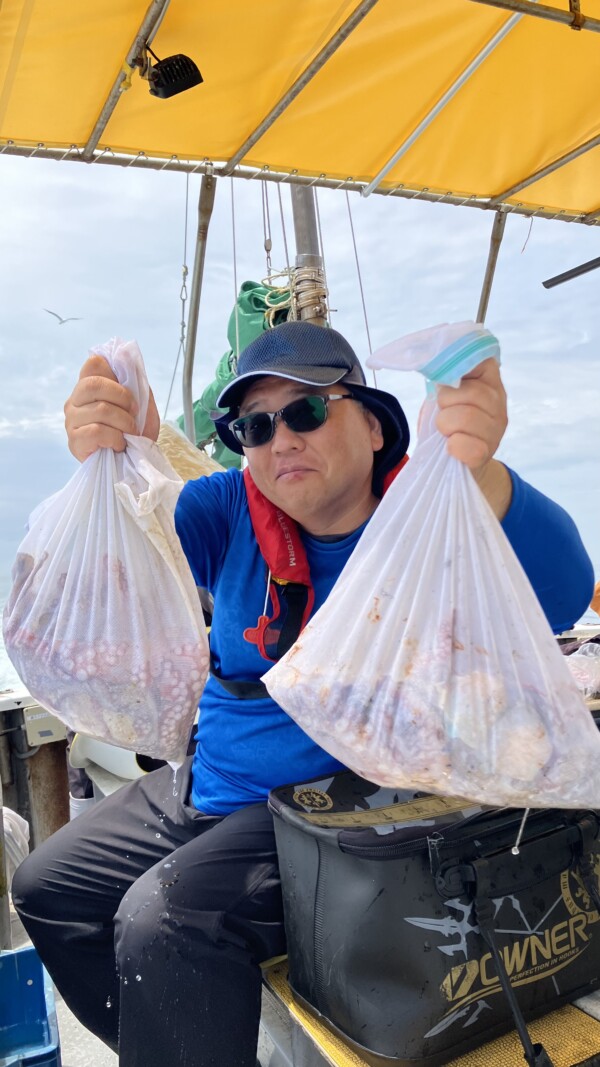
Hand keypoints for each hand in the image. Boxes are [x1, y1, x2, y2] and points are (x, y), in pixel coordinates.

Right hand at [64, 355, 159, 460]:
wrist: (135, 464)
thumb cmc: (135, 433)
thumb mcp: (142, 404)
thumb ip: (134, 382)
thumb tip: (126, 357)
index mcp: (89, 387)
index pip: (93, 363)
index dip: (114, 374)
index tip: (129, 394)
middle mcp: (75, 400)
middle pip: (93, 384)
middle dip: (122, 399)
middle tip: (134, 414)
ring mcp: (71, 421)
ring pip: (99, 410)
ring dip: (124, 424)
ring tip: (129, 434)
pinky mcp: (74, 441)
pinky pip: (96, 431)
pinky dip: (115, 438)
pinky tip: (118, 445)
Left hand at [434, 357, 511, 518]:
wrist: (457, 463)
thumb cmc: (449, 423)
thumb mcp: (448, 394)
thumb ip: (447, 377)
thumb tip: (435, 363)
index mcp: (490, 380)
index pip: (478, 359)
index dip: (456, 370)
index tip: (448, 383)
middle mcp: (499, 401)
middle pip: (467, 392)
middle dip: (445, 404)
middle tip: (444, 414)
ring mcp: (496, 429)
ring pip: (463, 417)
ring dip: (444, 425)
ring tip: (447, 431)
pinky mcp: (486, 453)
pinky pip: (464, 445)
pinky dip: (451, 446)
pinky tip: (451, 447)